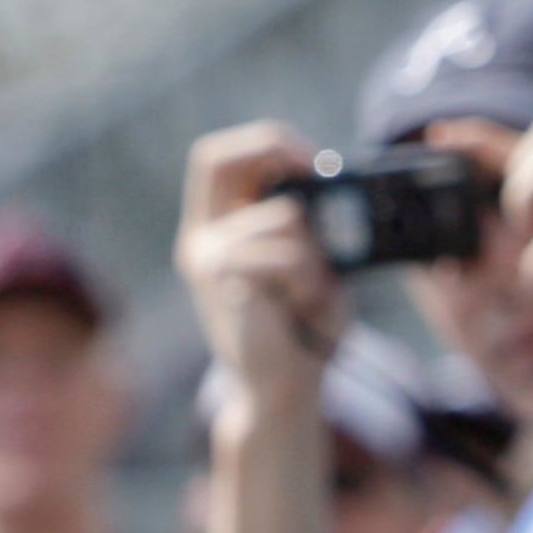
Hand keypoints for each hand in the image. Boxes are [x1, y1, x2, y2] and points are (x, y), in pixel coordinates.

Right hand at [177, 122, 348, 414]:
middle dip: (274, 151)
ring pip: (282, 217)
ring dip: (315, 253)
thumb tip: (331, 179)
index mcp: (216, 229)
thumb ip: (306, 222)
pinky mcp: (224, 285)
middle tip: (316, 170)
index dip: (263, 143)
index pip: (217, 159)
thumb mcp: (308, 260)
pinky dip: (309, 280)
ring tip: (309, 292)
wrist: (283, 390)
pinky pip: (288, 256)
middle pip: (217, 159)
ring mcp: (206, 261)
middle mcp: (200, 239)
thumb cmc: (300, 326)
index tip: (310, 159)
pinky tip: (301, 307)